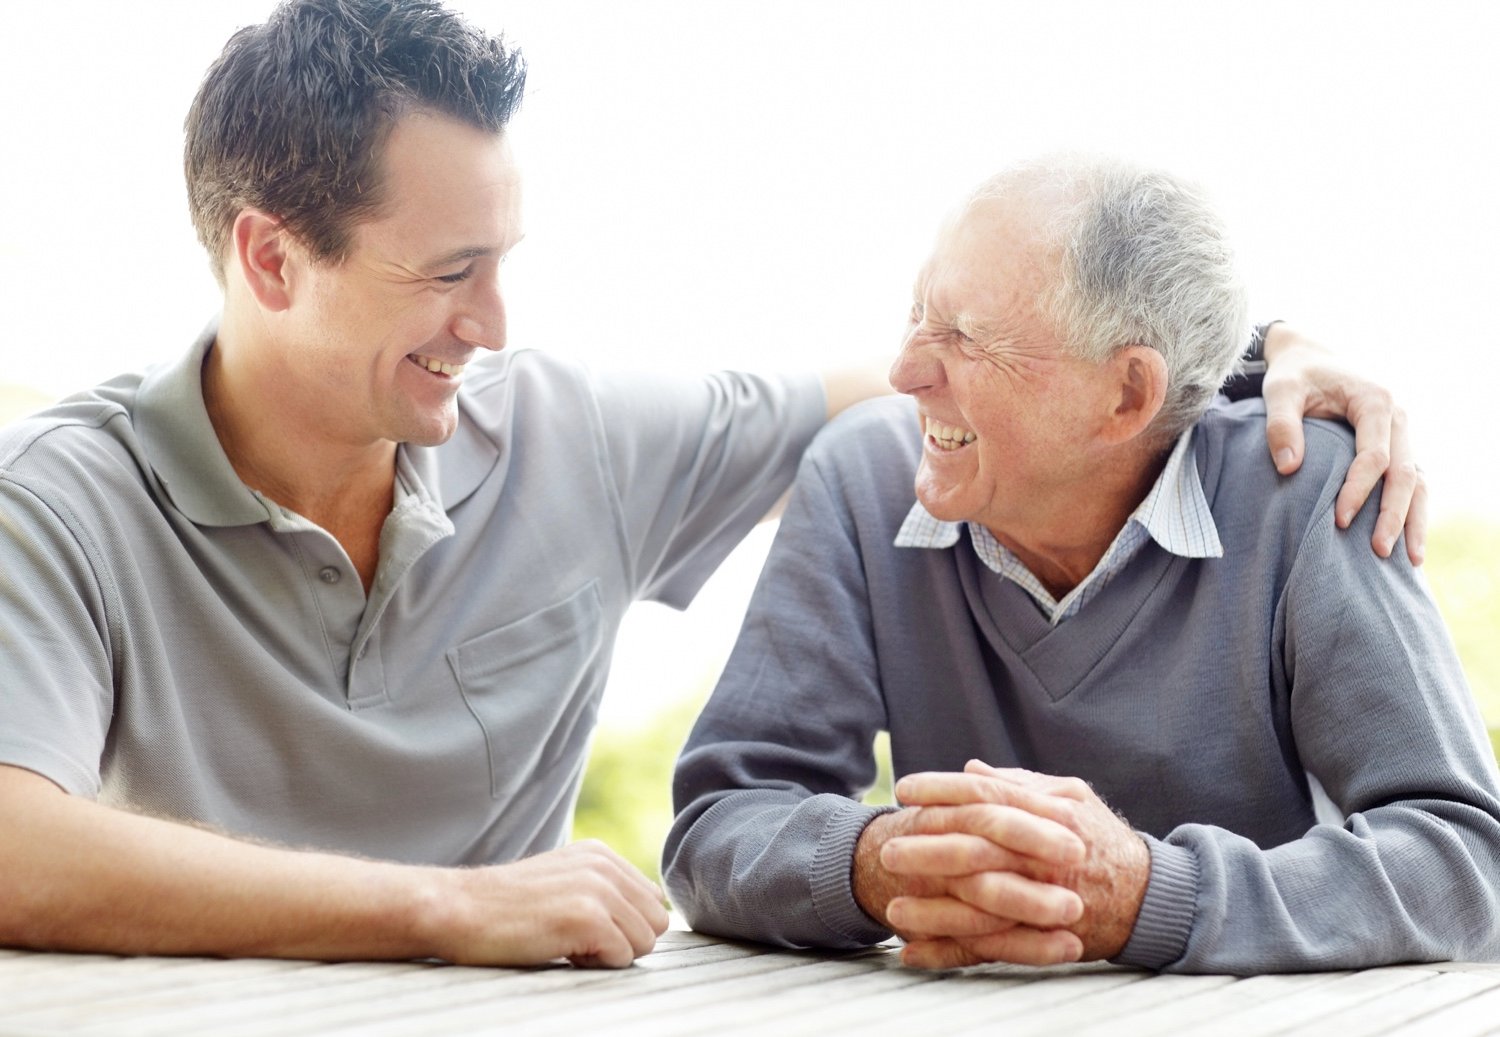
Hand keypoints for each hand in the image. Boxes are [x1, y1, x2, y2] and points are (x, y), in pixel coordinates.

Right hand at [421, 840, 668, 967]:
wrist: (458, 909)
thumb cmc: (505, 907)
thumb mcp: (561, 881)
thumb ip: (603, 889)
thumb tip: (648, 916)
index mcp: (601, 855)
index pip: (651, 900)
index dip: (624, 925)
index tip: (583, 927)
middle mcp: (604, 866)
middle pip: (655, 922)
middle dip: (624, 941)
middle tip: (577, 940)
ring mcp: (597, 889)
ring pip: (645, 941)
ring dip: (610, 954)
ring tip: (567, 943)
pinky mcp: (587, 917)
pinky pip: (623, 957)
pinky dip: (595, 964)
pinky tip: (560, 950)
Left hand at [884, 762, 1148, 969]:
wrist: (1151, 898)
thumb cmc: (1103, 841)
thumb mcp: (1071, 799)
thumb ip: (1020, 784)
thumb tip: (973, 769)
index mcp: (1052, 814)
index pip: (987, 796)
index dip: (942, 789)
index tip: (904, 788)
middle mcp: (1048, 855)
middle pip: (977, 847)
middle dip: (928, 848)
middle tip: (886, 848)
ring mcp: (1047, 899)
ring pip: (980, 902)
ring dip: (932, 909)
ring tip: (890, 910)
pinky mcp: (1044, 938)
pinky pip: (991, 948)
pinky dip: (950, 952)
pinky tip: (914, 953)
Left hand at [1261, 324, 1425, 563]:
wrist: (1309, 358)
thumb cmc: (1294, 375)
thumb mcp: (1280, 391)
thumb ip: (1281, 425)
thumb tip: (1288, 468)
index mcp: (1375, 401)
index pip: (1374, 455)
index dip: (1358, 490)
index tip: (1338, 521)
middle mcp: (1398, 418)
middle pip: (1405, 473)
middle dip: (1393, 515)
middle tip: (1378, 552)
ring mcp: (1401, 434)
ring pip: (1417, 481)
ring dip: (1413, 519)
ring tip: (1410, 562)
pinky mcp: (1396, 446)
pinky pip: (1411, 481)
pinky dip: (1411, 510)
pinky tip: (1407, 543)